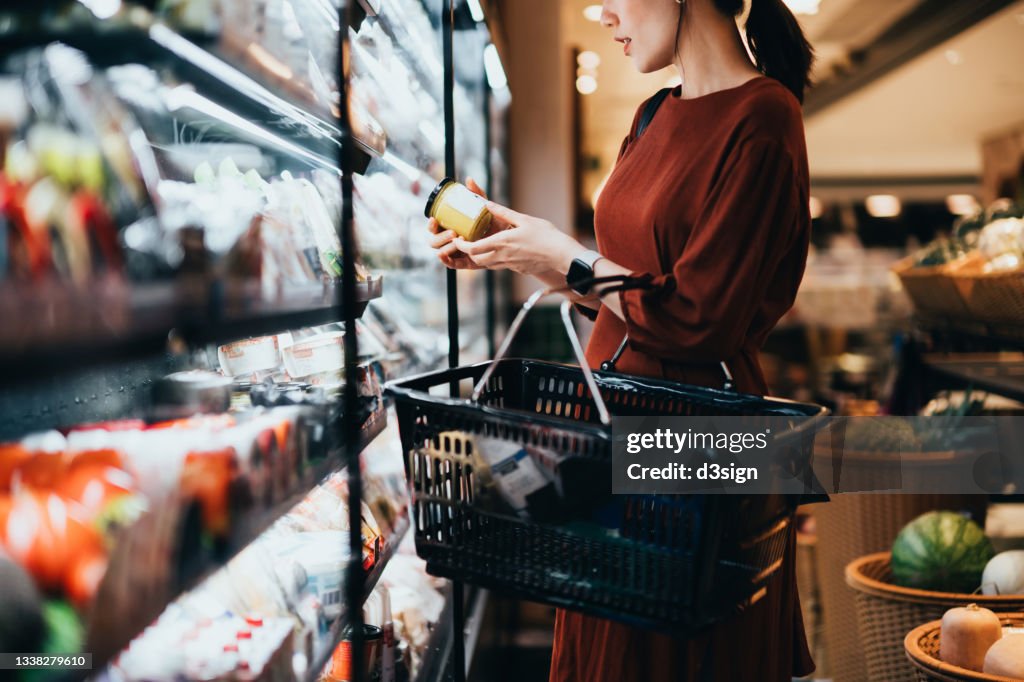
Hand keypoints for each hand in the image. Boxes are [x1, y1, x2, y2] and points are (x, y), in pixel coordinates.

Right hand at [428, 177, 504, 269]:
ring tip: (457, 241)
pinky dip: (446, 261)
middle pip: (434, 241)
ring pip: (442, 252)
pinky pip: (452, 264)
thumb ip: (477, 195)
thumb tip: (469, 180)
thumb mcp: (485, 208)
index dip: (431, 224)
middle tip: (453, 232)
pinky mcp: (466, 262)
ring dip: (446, 247)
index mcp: (451, 227)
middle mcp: (451, 240)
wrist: (510, 237)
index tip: (434, 219)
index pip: (435, 227)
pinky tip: (444, 256)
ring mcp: (457, 252)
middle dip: (440, 237)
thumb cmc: (494, 222)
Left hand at [450, 202, 586, 275]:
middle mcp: (503, 257)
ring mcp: (510, 265)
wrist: (561, 255)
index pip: (473, 249)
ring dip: (481, 257)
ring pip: (488, 265)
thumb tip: (488, 204)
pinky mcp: (518, 269)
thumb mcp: (523, 219)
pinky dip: (496, 260)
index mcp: (501, 243)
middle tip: (466, 243)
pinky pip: (502, 266)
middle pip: (477, 259)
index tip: (457, 239)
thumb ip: (503, 212)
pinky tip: (503, 251)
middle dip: (468, 253)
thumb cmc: (545, 235)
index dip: (461, 245)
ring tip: (482, 246)